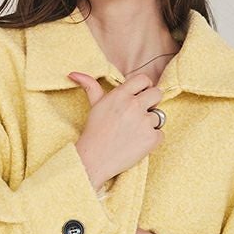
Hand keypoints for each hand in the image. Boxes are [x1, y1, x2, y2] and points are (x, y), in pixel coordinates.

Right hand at [69, 71, 164, 187]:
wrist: (94, 160)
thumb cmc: (94, 132)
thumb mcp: (94, 106)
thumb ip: (91, 86)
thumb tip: (73, 73)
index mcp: (121, 95)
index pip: (144, 79)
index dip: (144, 87)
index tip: (140, 97)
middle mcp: (134, 105)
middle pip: (157, 93)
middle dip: (152, 102)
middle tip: (139, 115)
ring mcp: (144, 122)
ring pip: (159, 116)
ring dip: (150, 124)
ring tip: (134, 132)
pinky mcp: (151, 138)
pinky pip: (160, 134)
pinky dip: (152, 140)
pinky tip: (137, 143)